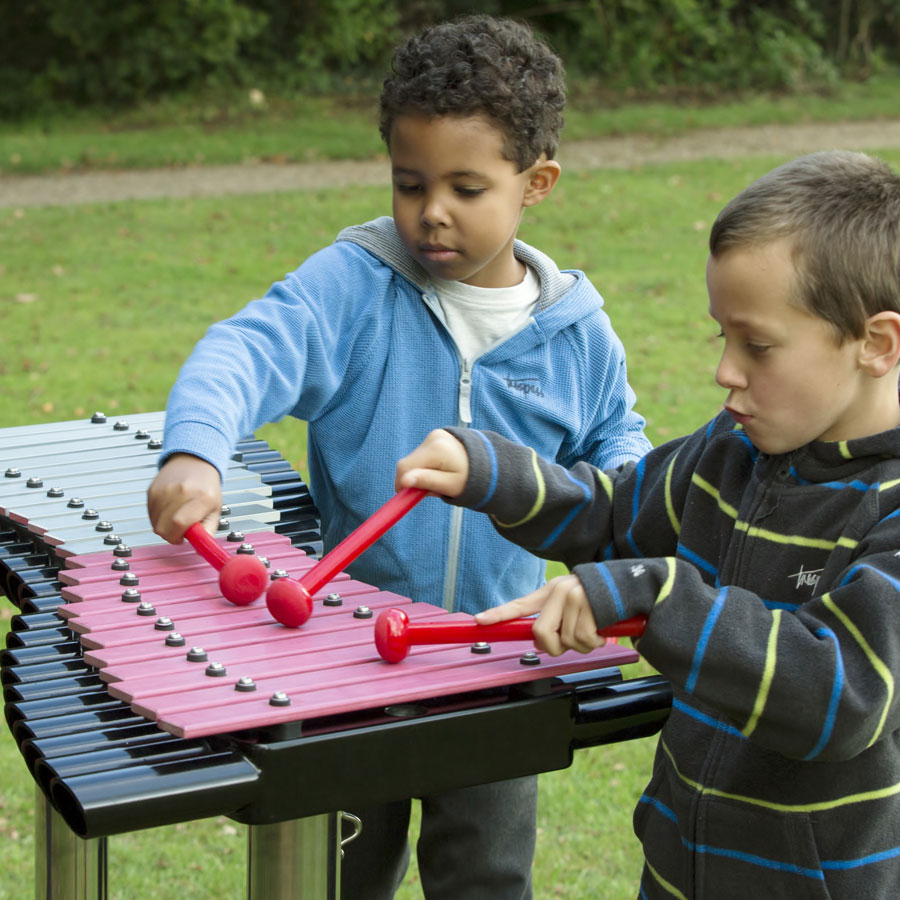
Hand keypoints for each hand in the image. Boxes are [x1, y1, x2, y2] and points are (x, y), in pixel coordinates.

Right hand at [147, 453, 221, 542]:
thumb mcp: (215, 510)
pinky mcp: (152, 490)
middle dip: (171, 535)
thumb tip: (200, 550)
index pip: (180, 524)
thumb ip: (207, 532)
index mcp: (201, 497)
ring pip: (155, 523)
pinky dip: (158, 517)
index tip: (182, 538)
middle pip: (163, 527)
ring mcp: (164, 490)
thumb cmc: (206, 487)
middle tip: (180, 529)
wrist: (194, 462)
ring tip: (176, 516)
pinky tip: (169, 509)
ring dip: (164, 526)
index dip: (178, 537)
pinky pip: (150, 514)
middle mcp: (180, 491)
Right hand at [395, 429, 468, 497]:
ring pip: (414, 460)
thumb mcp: (450, 485)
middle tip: (430, 491)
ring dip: (420, 474)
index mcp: (436, 450)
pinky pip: (421, 455)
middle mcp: (433, 438)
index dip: (401, 484)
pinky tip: (439, 471)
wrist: (487, 463)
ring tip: (439, 481)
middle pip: (408, 463)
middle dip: (413, 480)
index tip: (408, 498)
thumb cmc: (470, 478)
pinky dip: (425, 467)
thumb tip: (404, 481)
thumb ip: (427, 482)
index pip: (405, 467)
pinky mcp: (435, 437)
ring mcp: (434, 435)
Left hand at [476, 574, 604, 656]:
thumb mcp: (571, 602)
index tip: (480, 620)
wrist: (628, 584)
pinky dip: (595, 642)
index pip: (520, 604)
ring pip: (566, 641)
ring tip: (593, 629)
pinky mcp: (591, 607)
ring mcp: (574, 598)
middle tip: (568, 641)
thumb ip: (553, 620)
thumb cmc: (598, 598)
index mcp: (550, 592)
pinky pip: (585, 640)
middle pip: (541, 633)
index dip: (498, 614)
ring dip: (582, 644)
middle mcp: (559, 592)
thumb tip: (539, 643)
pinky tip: (601, 629)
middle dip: (554, 646)